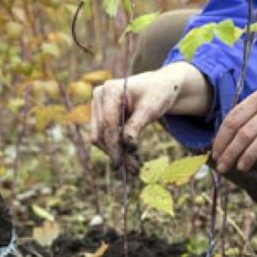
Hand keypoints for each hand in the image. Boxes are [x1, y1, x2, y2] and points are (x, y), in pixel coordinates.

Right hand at [90, 62, 211, 162]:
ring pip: (100, 137)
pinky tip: (131, 157)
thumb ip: (136, 124)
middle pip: (101, 132)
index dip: (113, 144)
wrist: (159, 86)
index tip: (121, 163)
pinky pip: (104, 136)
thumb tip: (126, 143)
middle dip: (116, 152)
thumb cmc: (157, 93)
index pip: (108, 122)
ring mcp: (98, 106)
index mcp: (110, 90)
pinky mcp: (100, 115)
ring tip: (134, 166)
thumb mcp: (150, 109)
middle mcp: (99, 96)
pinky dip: (116, 147)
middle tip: (133, 170)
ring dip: (116, 153)